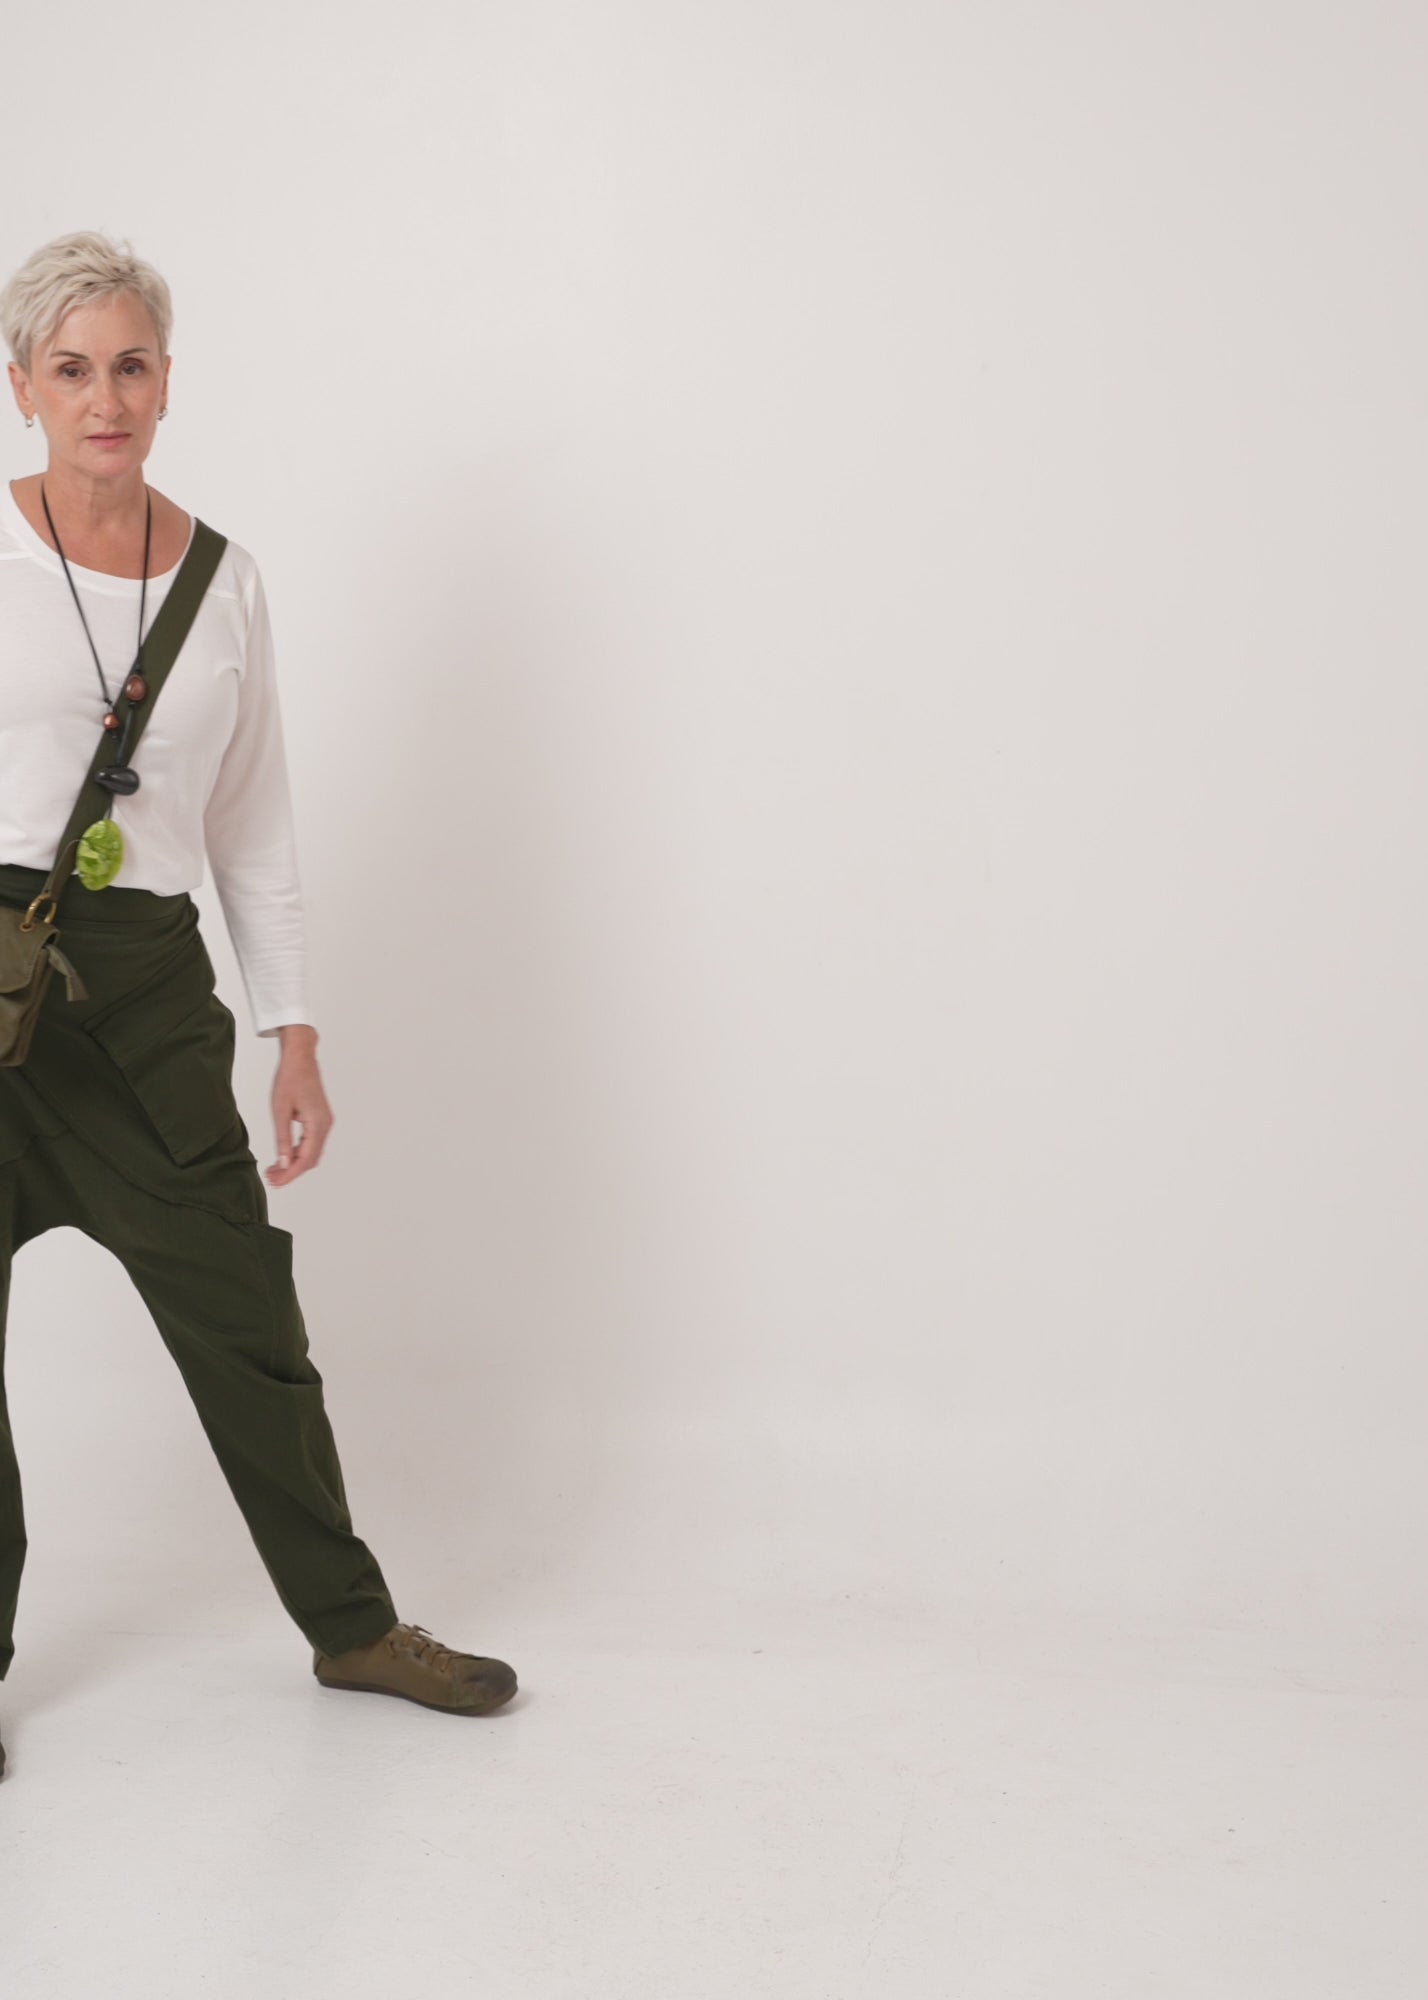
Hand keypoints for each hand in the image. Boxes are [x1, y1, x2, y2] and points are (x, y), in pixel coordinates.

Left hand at [265, 1024, 331, 1186]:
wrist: (300, 1058)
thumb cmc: (289, 1079)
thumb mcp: (280, 1111)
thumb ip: (282, 1139)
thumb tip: (283, 1163)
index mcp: (318, 1124)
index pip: (305, 1159)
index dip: (290, 1174)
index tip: (275, 1182)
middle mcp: (325, 1125)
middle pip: (311, 1159)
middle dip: (291, 1171)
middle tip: (270, 1178)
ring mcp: (324, 1122)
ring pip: (311, 1152)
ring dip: (294, 1163)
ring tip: (274, 1169)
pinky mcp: (320, 1119)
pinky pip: (311, 1142)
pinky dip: (297, 1152)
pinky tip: (283, 1155)